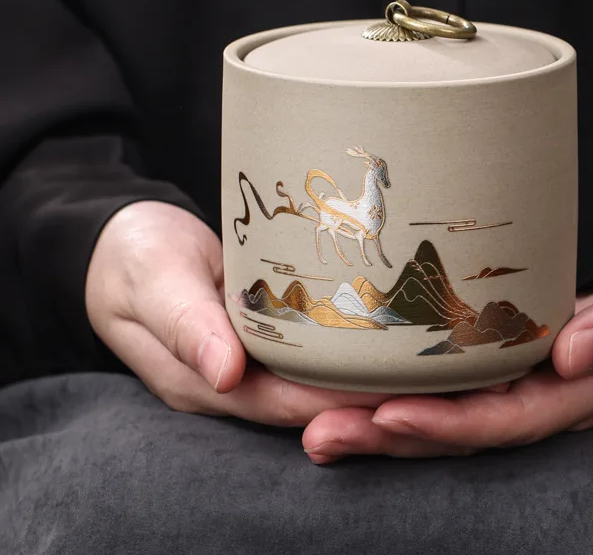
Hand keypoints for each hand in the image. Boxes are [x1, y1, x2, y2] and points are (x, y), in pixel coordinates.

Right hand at [86, 201, 393, 423]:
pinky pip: (303, 347)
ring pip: (309, 376)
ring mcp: (244, 357)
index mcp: (200, 380)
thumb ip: (186, 325)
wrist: (123, 237)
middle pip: (305, 398)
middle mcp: (230, 378)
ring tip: (413, 355)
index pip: (281, 403)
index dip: (335, 401)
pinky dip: (338, 342)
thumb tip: (225, 374)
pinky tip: (375, 326)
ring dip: (355, 371)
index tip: (389, 392)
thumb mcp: (154, 280)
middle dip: (360, 393)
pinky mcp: (256, 332)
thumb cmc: (134, 255)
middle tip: (421, 376)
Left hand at [302, 243, 592, 461]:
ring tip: (310, 416)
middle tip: (316, 432)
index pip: (505, 421)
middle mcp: (539, 394)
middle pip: (455, 425)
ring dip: (376, 415)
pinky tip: (351, 377)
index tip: (388, 418)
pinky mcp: (508, 353)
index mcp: (579, 393)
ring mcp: (521, 377)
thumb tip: (572, 352)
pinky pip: (450, 376)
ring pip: (442, 405)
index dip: (446, 425)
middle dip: (385, 435)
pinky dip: (400, 381)